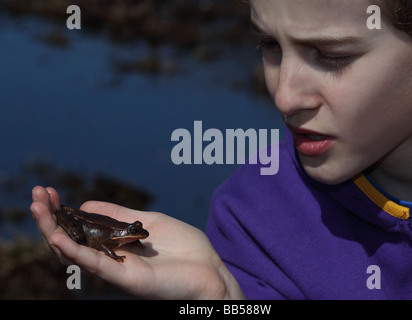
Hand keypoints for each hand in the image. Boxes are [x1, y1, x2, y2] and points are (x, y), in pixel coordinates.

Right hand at [30, 186, 244, 298]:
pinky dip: (75, 252)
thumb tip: (85, 205)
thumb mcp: (147, 222)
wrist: (209, 270)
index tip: (49, 191)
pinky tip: (59, 238)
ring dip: (53, 231)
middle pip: (70, 240)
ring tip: (38, 209)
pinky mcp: (127, 278)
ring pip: (75, 252)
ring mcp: (117, 269)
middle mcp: (110, 258)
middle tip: (36, 195)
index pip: (78, 228)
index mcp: (114, 244)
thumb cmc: (183, 248)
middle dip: (50, 218)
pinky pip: (97, 265)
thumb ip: (117, 215)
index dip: (61, 211)